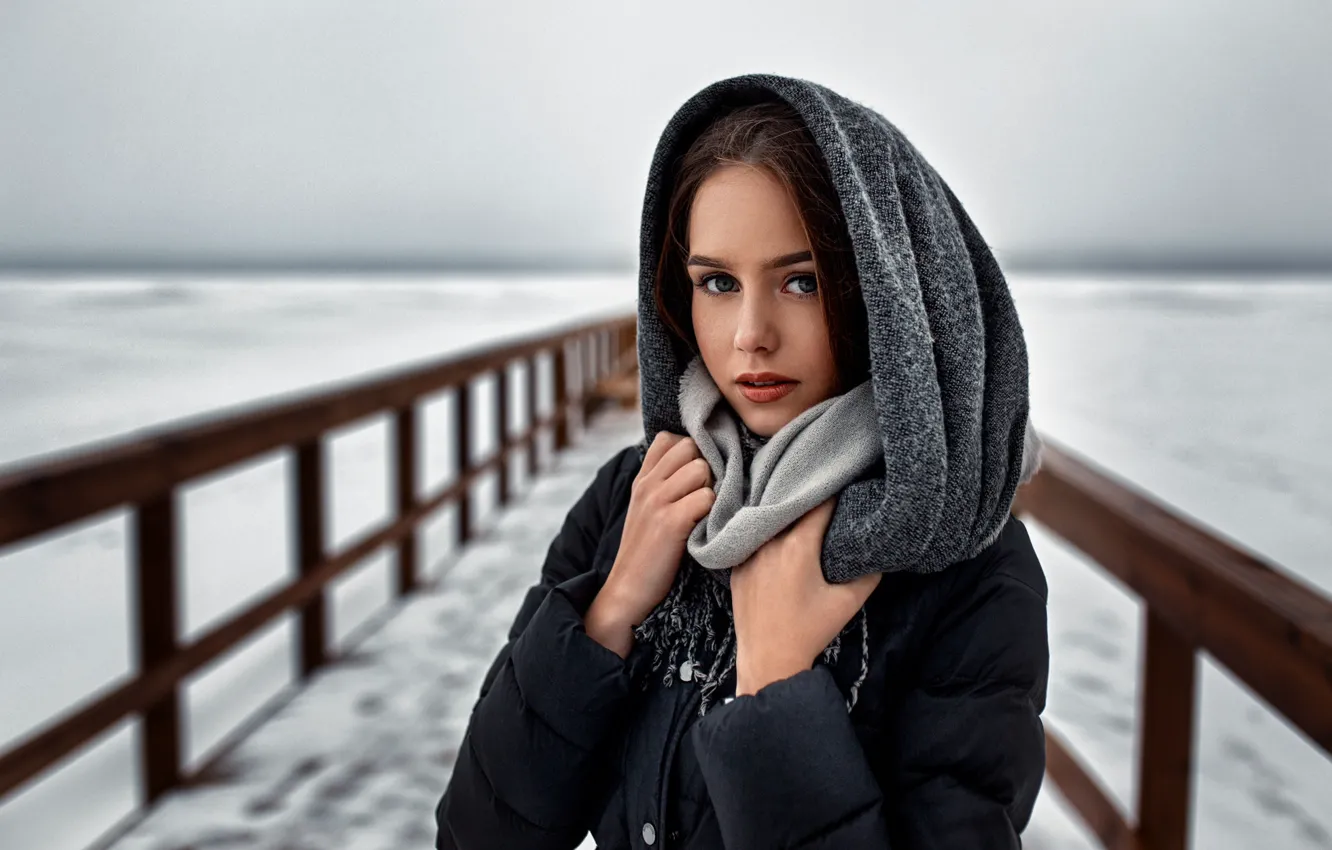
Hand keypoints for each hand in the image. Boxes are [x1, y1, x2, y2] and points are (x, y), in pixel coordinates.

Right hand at [584, 432, 714, 657]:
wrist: (627, 591)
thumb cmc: (646, 553)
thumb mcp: (645, 510)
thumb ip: (662, 484)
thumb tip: (696, 464)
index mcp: (642, 480)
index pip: (668, 439)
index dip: (689, 452)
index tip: (695, 478)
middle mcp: (647, 485)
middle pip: (691, 448)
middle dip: (705, 468)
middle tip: (703, 498)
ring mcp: (657, 502)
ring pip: (702, 469)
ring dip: (711, 490)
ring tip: (704, 515)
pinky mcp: (670, 523)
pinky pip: (707, 498)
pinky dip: (713, 513)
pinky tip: (705, 529)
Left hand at [731, 498, 880, 695]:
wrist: (769, 660)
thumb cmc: (810, 630)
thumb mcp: (847, 603)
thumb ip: (868, 573)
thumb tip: (879, 550)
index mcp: (797, 547)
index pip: (818, 506)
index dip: (832, 494)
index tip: (843, 487)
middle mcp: (769, 543)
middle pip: (789, 509)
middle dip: (806, 500)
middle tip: (823, 493)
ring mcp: (747, 554)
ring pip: (768, 523)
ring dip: (783, 516)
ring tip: (799, 511)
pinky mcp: (735, 567)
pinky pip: (751, 541)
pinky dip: (765, 535)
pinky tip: (775, 536)